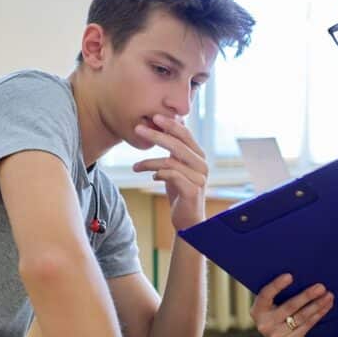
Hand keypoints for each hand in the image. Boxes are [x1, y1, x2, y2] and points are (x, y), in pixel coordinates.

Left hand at [132, 115, 207, 230]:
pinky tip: (153, 178)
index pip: (185, 134)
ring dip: (149, 162)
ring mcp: (199, 178)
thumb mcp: (178, 167)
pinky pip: (172, 176)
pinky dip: (159, 174)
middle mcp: (202, 164)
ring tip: (136, 166)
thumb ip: (176, 150)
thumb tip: (169, 126)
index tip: (153, 116)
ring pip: (170, 161)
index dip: (170, 124)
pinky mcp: (192, 190)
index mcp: (198, 156)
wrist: (188, 220)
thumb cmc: (181, 192)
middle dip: (156, 135)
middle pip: (177, 144)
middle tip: (138, 129)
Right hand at [249, 274, 332, 336]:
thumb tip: (296, 272)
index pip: (265, 295)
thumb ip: (277, 291)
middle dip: (307, 296)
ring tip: (328, 295)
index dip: (277, 286)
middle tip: (321, 287)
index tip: (290, 276)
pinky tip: (326, 306)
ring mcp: (277, 336)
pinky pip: (307, 325)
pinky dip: (318, 314)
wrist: (277, 335)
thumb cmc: (275, 309)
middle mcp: (264, 324)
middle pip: (289, 307)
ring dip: (317, 305)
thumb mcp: (270, 302)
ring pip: (301, 317)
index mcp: (257, 310)